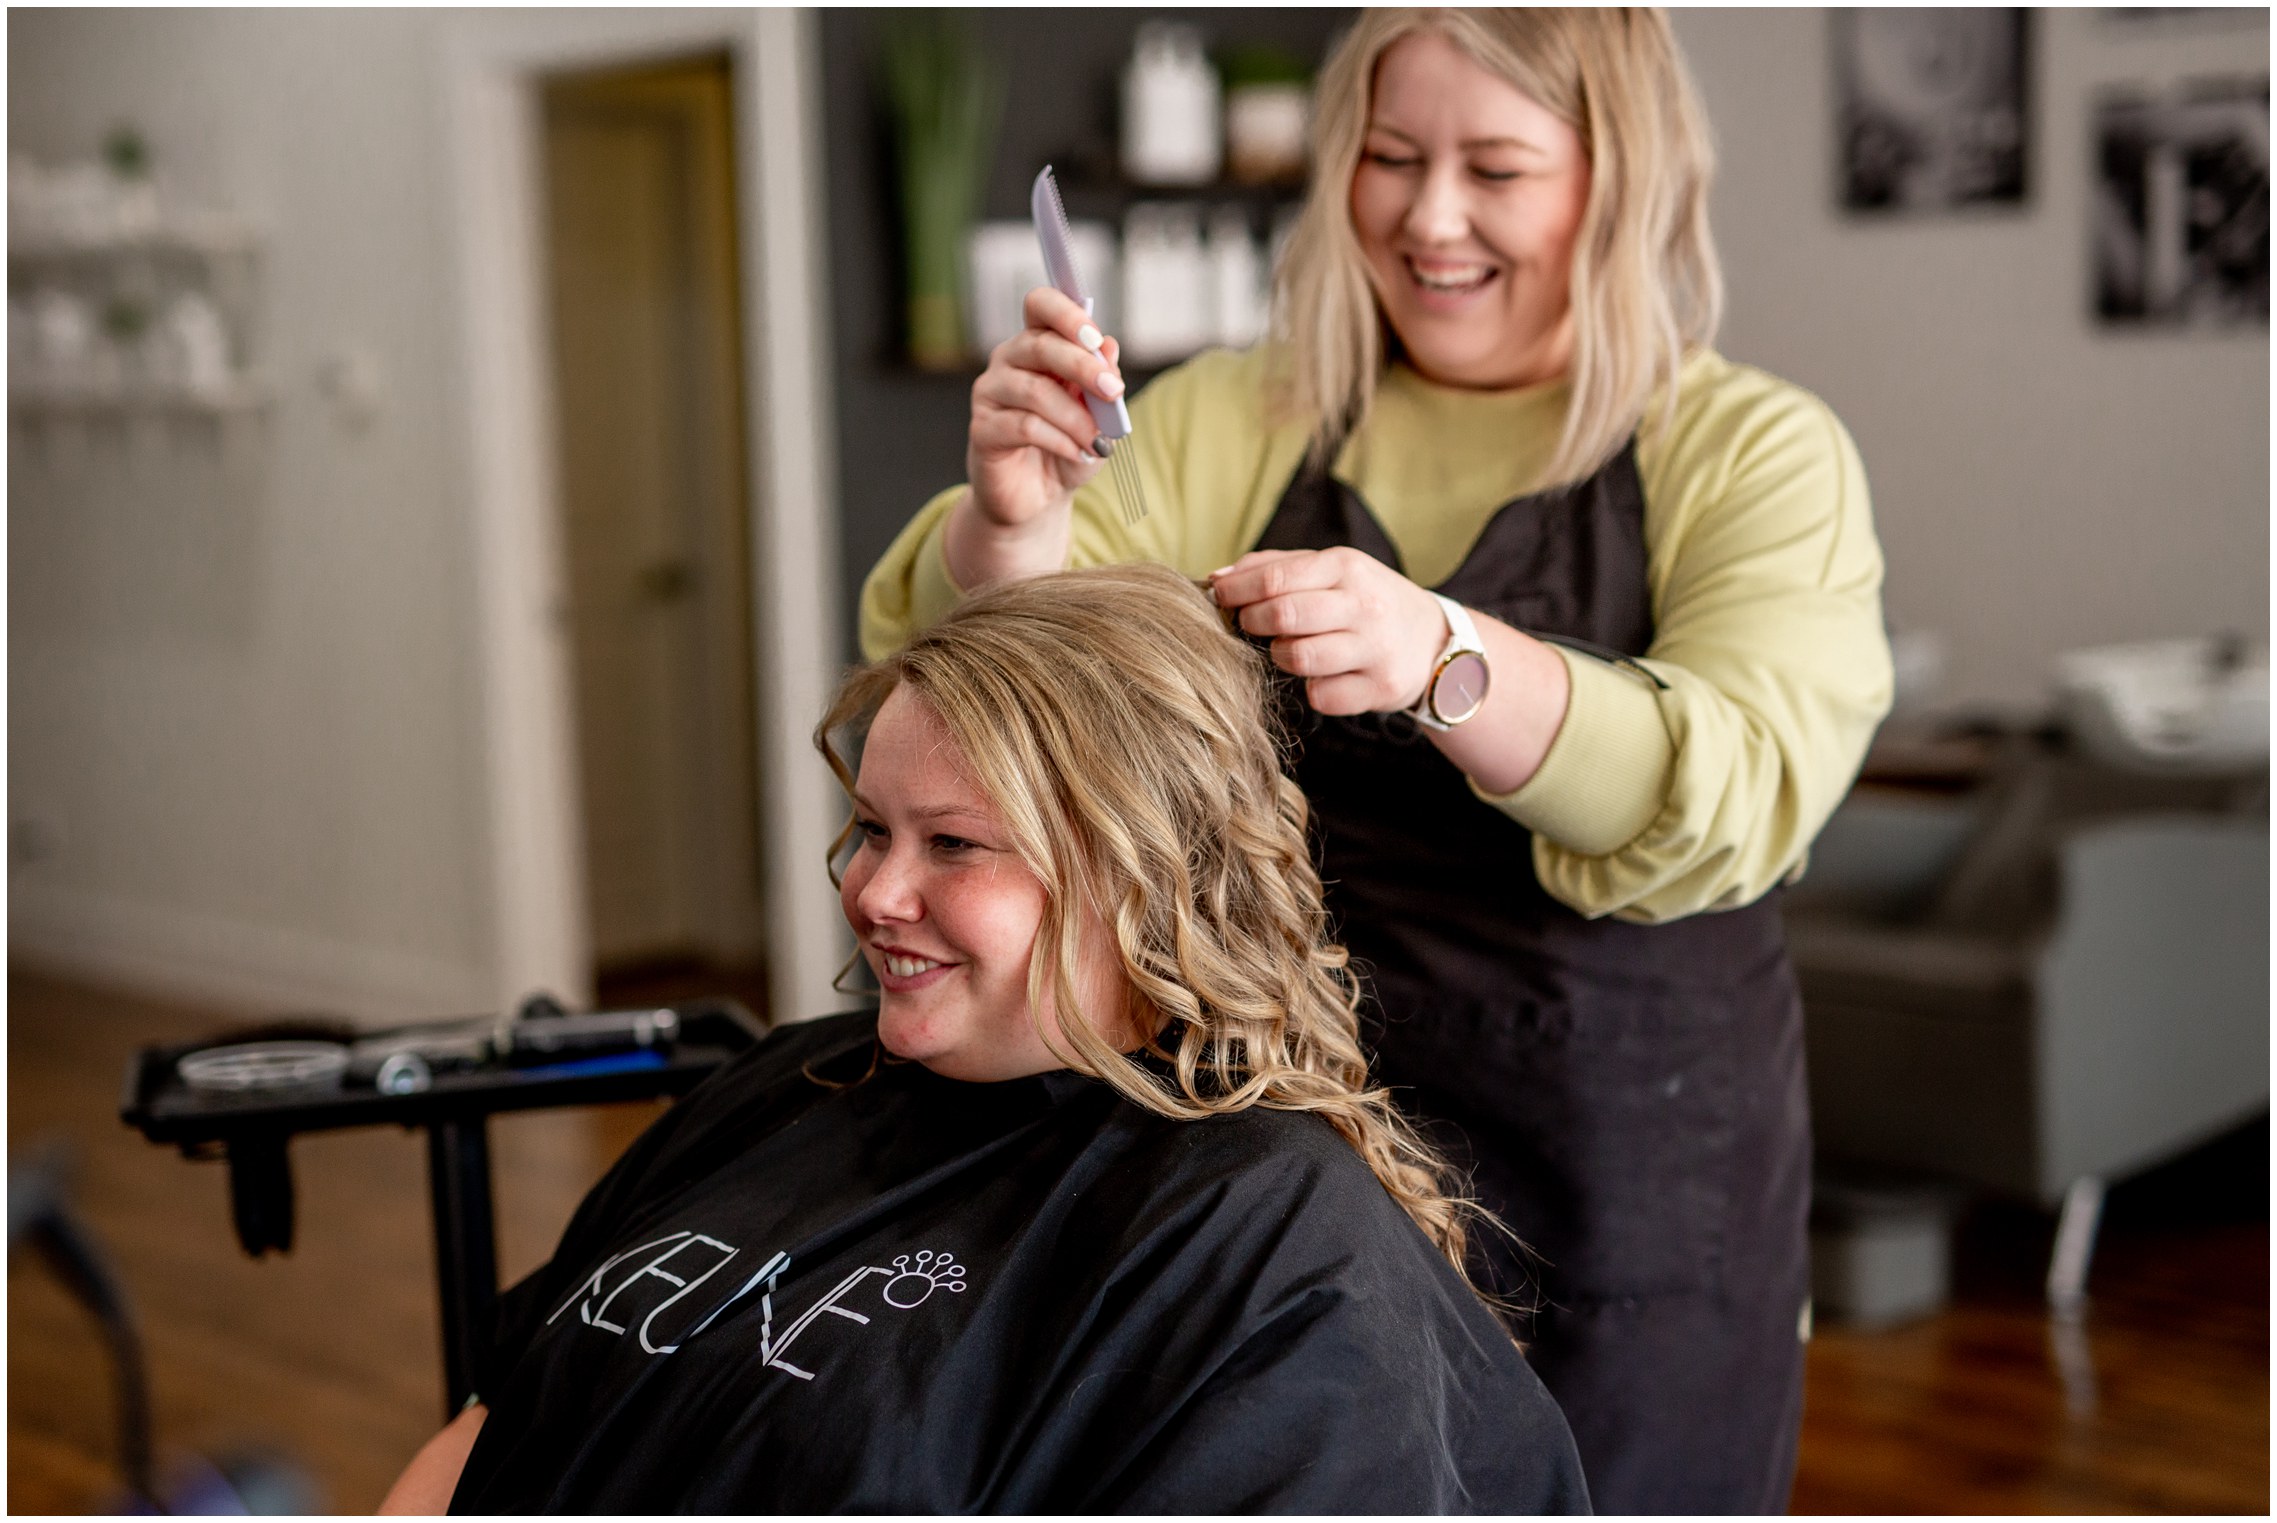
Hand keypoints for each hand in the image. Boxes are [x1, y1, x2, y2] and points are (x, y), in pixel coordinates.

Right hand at [966, 286, 1127, 529]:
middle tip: (1114, 392)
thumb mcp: (1096, 415)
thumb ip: (1101, 382)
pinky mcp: (983, 429)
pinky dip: (1060, 440)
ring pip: (1035, 391)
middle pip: (1040, 345)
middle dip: (1083, 367)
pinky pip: (1024, 426)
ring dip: (1075, 417)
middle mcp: (1008, 361)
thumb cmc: (1066, 447)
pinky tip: (1078, 453)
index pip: (1041, 305)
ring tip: (1098, 441)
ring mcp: (990, 393)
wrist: (1037, 496)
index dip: (1067, 314)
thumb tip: (1110, 347)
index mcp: (1037, 345)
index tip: (1095, 339)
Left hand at [1209, 547, 1448, 714]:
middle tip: (1248, 624)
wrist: (1433, 640)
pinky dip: (1312, 688)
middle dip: (1252, 622)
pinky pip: (1321, 696)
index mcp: (1346, 567)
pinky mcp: (1380, 688)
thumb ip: (1274, 567)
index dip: (1236, 591)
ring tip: (1286, 649)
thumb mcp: (1331, 570)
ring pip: (1298, 658)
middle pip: (1284, 615)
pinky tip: (1323, 676)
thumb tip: (1217, 578)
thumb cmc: (1364, 601)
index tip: (1218, 597)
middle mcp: (1364, 605)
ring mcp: (1375, 648)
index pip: (1275, 578)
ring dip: (1280, 656)